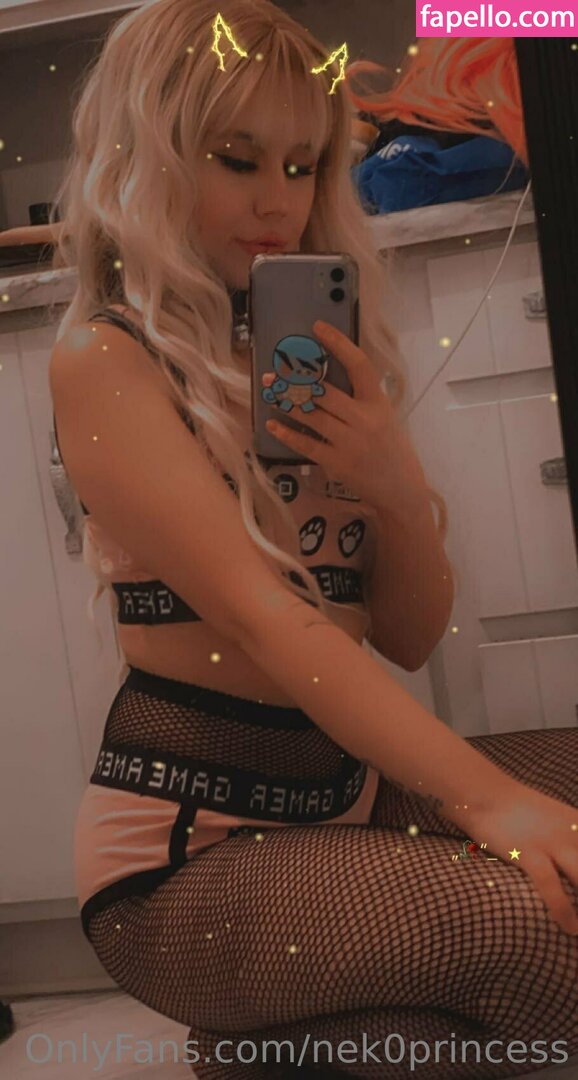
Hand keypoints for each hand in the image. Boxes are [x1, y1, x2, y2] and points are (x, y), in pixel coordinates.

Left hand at [261, 320, 427, 510]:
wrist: (401, 490)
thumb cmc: (393, 450)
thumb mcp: (385, 418)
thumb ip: (363, 400)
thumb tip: (330, 379)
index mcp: (378, 403)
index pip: (359, 365)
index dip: (338, 343)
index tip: (318, 328)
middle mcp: (364, 420)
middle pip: (325, 392)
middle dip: (296, 380)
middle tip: (275, 372)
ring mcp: (349, 442)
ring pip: (311, 415)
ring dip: (287, 402)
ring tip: (270, 391)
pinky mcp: (337, 463)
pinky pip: (306, 444)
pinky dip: (286, 434)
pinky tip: (272, 425)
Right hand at [449, 782, 577, 935]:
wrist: (485, 793)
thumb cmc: (519, 812)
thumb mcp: (556, 821)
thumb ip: (572, 841)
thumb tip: (574, 868)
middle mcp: (572, 833)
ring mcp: (551, 842)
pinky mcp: (528, 852)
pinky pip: (552, 887)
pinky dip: (564, 910)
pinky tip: (571, 928)